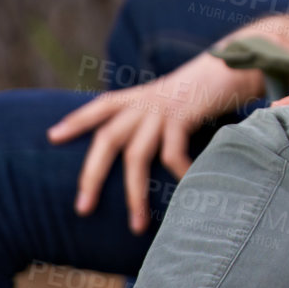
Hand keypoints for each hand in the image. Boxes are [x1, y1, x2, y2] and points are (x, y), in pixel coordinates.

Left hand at [47, 51, 264, 233]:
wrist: (236, 62)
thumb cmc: (208, 86)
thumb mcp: (175, 96)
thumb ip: (155, 114)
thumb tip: (143, 144)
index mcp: (141, 96)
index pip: (101, 107)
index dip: (76, 120)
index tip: (53, 136)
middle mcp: (146, 102)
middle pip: (107, 138)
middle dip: (92, 174)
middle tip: (82, 208)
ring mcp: (163, 108)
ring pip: (136, 156)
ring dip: (134, 193)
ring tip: (136, 224)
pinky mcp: (184, 115)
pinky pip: (172, 152)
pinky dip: (178, 173)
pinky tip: (187, 187)